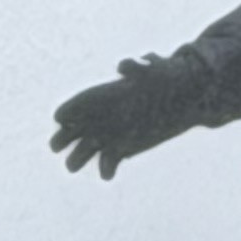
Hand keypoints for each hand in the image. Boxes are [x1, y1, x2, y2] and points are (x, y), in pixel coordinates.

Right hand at [51, 49, 203, 179]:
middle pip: (72, 131)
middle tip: (56, 146)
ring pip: (84, 150)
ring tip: (72, 165)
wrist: (184, 95)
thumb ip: (136, 68)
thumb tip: (123, 67)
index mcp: (102, 97)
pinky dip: (106, 168)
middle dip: (62, 138)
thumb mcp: (151, 71)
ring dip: (77, 158)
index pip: (75, 107)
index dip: (66, 114)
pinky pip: (108, 162)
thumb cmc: (165, 77)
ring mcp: (109, 134)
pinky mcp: (122, 149)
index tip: (62, 120)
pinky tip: (108, 173)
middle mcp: (101, 117)